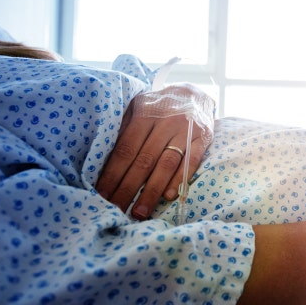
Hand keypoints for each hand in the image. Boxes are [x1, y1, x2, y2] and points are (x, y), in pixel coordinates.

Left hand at [96, 83, 213, 219]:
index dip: (112, 174)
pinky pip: (192, 161)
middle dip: (128, 188)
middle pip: (144, 160)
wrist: (194, 92)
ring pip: (167, 164)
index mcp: (145, 114)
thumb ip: (124, 128)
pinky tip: (168, 196)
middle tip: (116, 210)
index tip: (101, 195)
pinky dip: (179, 179)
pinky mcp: (204, 138)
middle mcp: (166, 122)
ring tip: (139, 212)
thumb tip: (104, 159)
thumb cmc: (159, 106)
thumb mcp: (138, 107)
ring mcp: (186, 130)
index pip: (125, 149)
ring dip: (152, 191)